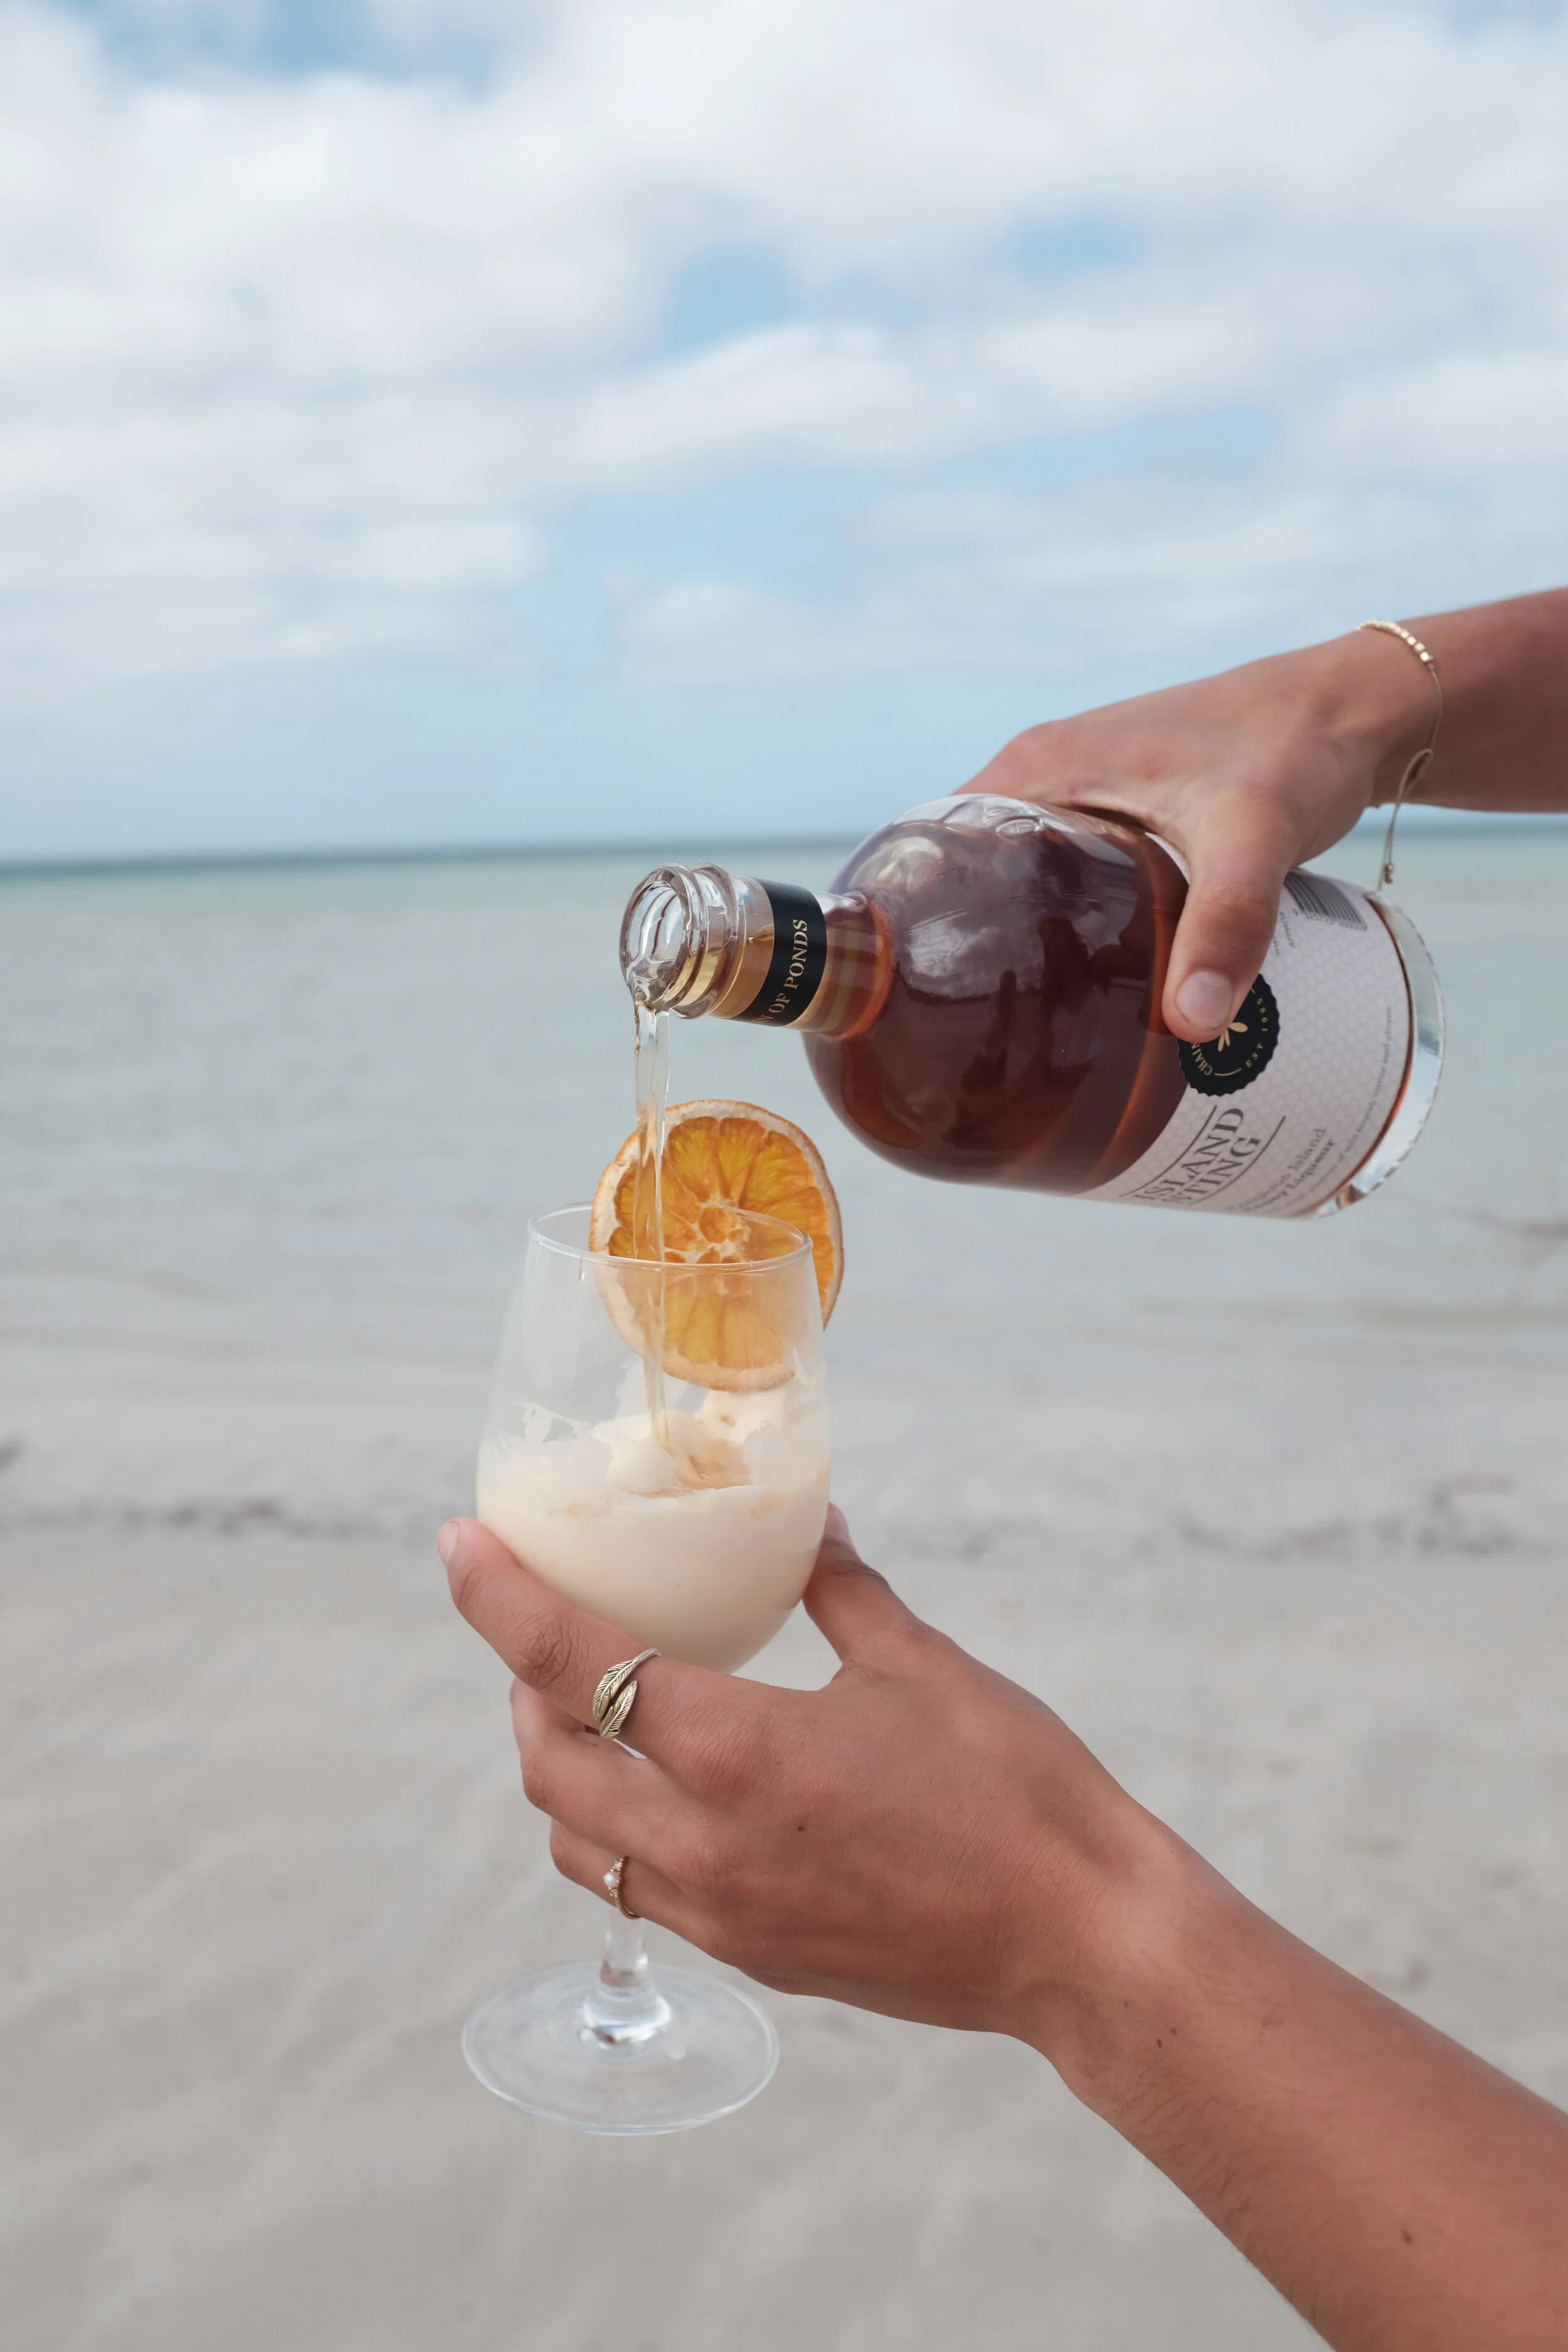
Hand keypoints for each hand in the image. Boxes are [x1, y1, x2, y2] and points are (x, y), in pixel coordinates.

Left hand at [439, 1505, 1160, 2047]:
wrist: (1082, 1940)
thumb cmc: (1017, 1793)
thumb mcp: (923, 1666)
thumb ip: (842, 1591)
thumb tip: (806, 1528)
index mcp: (741, 1753)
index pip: (572, 1666)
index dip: (499, 1599)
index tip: (455, 1545)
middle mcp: (708, 1845)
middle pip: (546, 1764)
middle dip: (519, 1688)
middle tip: (546, 1627)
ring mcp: (725, 1915)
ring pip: (579, 1843)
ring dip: (561, 1769)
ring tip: (596, 1709)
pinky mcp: (755, 1957)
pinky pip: (642, 1892)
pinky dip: (621, 1831)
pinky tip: (671, 1789)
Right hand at [960, 630, 1433, 1041]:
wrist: (1364, 706)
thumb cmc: (1299, 748)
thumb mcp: (1253, 838)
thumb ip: (1225, 925)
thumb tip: (1192, 1027)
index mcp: (1037, 769)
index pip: (933, 849)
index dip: (913, 922)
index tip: (916, 1002)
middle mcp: (1047, 777)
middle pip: (973, 878)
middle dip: (969, 955)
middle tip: (977, 1045)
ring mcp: (1086, 797)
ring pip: (1023, 885)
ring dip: (1021, 948)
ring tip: (1024, 1036)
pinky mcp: (1127, 819)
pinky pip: (1070, 882)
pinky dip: (1069, 932)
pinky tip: (1088, 993)